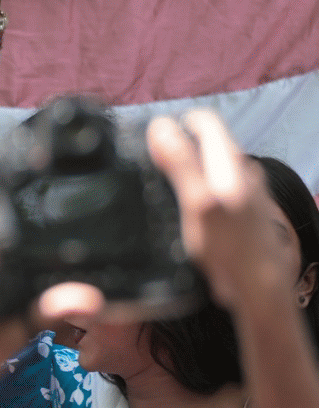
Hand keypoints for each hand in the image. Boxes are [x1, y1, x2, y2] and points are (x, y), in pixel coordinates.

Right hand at [147, 110, 303, 311]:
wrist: (260, 286)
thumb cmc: (228, 247)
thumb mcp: (197, 203)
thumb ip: (180, 163)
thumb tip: (160, 125)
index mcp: (230, 161)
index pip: (203, 121)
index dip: (174, 125)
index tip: (148, 143)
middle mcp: (242, 169)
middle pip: (205, 144)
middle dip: (177, 149)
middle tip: (149, 172)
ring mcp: (246, 189)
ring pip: (210, 168)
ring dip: (186, 173)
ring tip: (163, 195)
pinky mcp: (245, 209)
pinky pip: (215, 189)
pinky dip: (198, 193)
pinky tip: (186, 216)